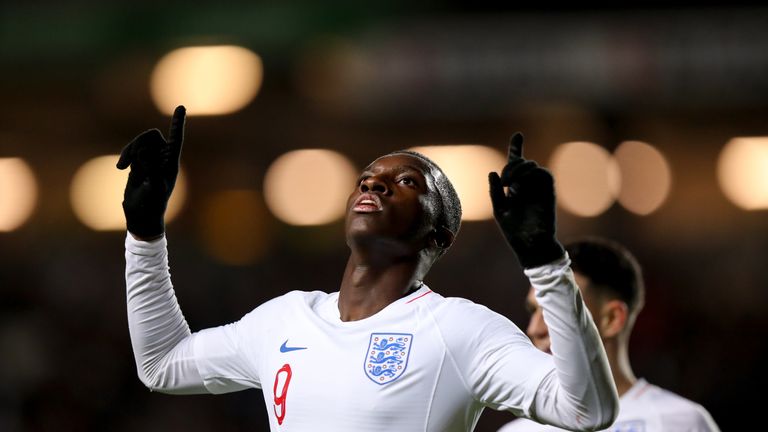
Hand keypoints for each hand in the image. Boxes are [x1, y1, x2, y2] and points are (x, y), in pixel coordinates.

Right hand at [116, 105, 185, 238]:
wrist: (141, 214)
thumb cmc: (152, 204)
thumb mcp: (153, 188)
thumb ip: (151, 170)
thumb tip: (145, 153)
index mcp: (171, 163)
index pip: (176, 138)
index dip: (177, 123)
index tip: (180, 106)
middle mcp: (162, 159)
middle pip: (152, 136)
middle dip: (139, 142)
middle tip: (130, 158)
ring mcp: (150, 160)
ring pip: (140, 141)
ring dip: (130, 150)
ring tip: (123, 166)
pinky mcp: (138, 163)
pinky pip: (132, 150)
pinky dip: (126, 155)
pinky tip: (121, 168)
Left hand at [488, 132, 563, 267]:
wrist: (530, 245)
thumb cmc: (514, 231)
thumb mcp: (499, 209)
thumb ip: (495, 191)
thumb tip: (492, 172)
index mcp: (515, 187)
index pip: (516, 164)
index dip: (517, 148)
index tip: (518, 134)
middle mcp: (528, 185)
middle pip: (521, 162)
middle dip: (511, 166)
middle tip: (504, 182)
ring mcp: (538, 188)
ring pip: (532, 165)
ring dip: (519, 169)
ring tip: (510, 184)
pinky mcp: (548, 192)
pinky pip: (544, 174)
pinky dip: (532, 174)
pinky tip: (519, 185)